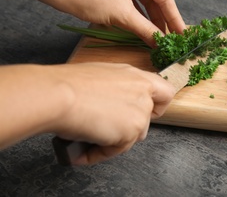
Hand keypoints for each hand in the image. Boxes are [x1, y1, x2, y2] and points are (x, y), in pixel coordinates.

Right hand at [49, 62, 174, 164]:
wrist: (59, 95)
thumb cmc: (69, 83)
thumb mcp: (99, 75)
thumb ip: (116, 88)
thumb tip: (111, 102)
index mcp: (135, 76)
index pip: (164, 92)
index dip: (157, 105)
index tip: (146, 110)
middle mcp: (143, 93)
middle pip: (146, 119)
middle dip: (127, 126)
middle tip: (107, 128)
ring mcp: (140, 112)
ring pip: (133, 136)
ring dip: (113, 140)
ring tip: (89, 139)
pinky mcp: (131, 131)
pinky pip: (117, 149)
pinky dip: (100, 153)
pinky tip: (83, 150)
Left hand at [55, 0, 185, 46]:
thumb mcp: (122, 16)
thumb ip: (145, 29)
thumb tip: (161, 42)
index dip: (174, 19)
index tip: (183, 35)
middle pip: (156, 0)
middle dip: (163, 21)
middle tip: (174, 40)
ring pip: (146, 2)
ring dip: (152, 20)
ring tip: (162, 38)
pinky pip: (136, 2)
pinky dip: (141, 16)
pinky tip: (147, 30)